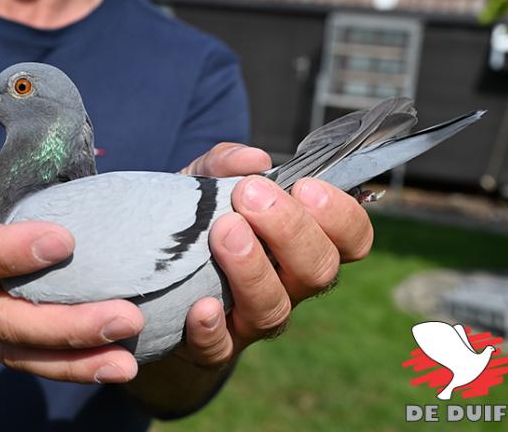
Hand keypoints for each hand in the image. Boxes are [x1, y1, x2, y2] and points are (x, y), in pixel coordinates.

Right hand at [0, 63, 143, 382]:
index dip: (7, 252)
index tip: (64, 241)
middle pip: (3, 319)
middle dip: (63, 324)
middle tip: (125, 317)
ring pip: (23, 349)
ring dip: (76, 358)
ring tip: (128, 360)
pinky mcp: (4, 322)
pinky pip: (36, 354)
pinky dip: (75, 363)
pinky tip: (120, 361)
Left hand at [179, 143, 372, 366]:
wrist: (156, 277)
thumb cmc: (196, 223)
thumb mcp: (204, 185)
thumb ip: (225, 164)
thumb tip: (253, 159)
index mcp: (301, 246)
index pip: (352, 240)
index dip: (341, 216)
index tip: (304, 186)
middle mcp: (288, 286)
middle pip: (319, 271)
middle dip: (291, 230)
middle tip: (251, 196)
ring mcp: (252, 320)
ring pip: (275, 310)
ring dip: (253, 269)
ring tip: (224, 231)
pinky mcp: (214, 345)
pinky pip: (221, 348)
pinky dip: (213, 329)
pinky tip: (202, 306)